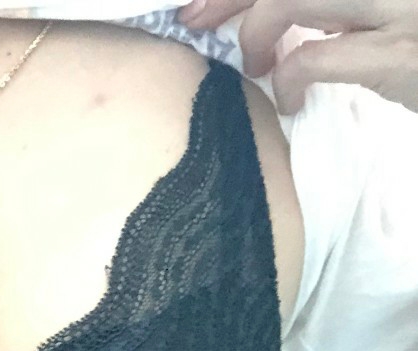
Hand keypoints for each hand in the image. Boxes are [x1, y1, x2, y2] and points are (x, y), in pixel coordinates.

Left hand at [176, 0, 417, 113]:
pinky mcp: (402, 54)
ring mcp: (403, 7)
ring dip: (257, 29)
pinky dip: (290, 76)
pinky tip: (291, 98)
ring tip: (253, 66)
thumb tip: (268, 10)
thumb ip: (332, 5)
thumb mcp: (380, 14)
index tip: (204, 1)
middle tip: (195, 21)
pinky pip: (317, 55)